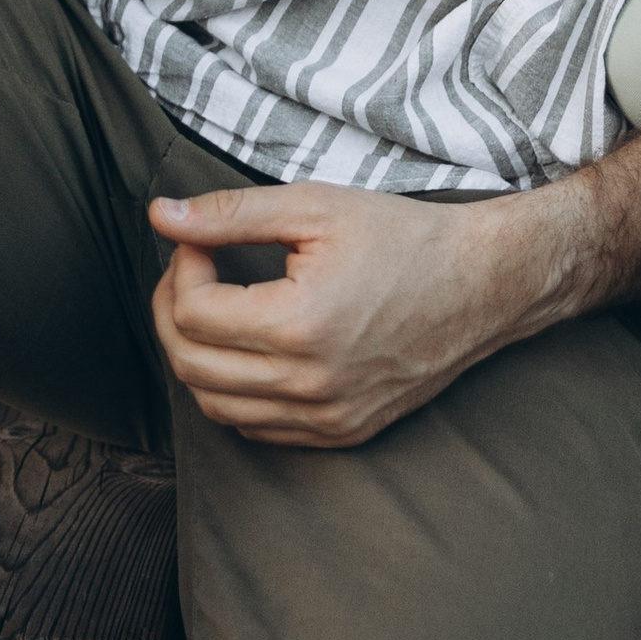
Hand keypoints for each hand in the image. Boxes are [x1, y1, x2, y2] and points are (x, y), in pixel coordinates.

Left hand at [149, 178, 530, 447]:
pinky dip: (233, 392)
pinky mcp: (340, 433)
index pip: (193, 314)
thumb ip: (231, 214)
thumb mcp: (314, 206)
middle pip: (191, 366)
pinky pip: (257, 429)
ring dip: (195, 356)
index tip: (197, 240)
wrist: (480, 284)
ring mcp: (326, 418)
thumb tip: (160, 216)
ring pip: (216, 407)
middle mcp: (310, 385)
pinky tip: (245, 348)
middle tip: (189, 269)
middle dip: (171, 312)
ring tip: (212, 307)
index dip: (181, 267)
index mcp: (300, 326)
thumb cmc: (402, 238)